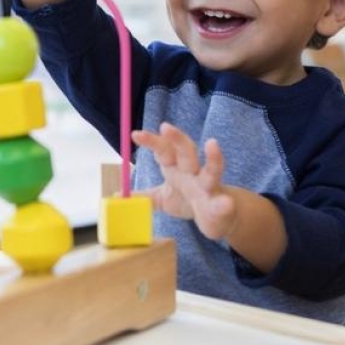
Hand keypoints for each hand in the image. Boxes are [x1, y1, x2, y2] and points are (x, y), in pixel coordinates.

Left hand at [131, 122, 237, 240]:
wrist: (218, 218)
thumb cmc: (189, 201)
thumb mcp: (163, 198)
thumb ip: (144, 196)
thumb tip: (119, 195)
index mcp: (177, 168)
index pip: (164, 150)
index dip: (151, 141)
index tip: (135, 134)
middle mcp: (193, 173)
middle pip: (187, 151)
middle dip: (177, 138)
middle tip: (165, 127)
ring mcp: (208, 188)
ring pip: (211, 171)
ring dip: (213, 158)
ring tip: (212, 144)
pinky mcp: (220, 206)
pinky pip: (222, 204)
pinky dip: (224, 204)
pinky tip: (225, 204)